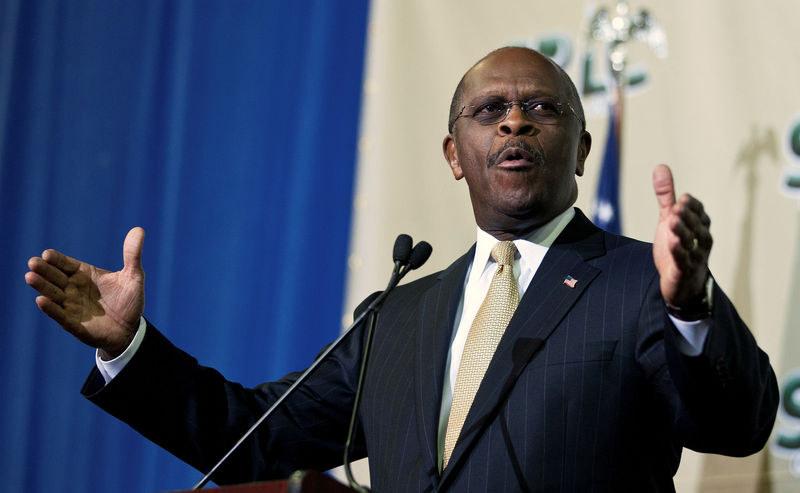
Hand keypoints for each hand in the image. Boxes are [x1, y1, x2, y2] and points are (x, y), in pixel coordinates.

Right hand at [25, 227, 145, 359]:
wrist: (130, 329)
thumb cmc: (129, 301)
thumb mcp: (134, 276)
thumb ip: (132, 255)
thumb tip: (139, 230)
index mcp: (84, 274)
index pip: (66, 264)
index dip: (56, 259)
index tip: (47, 254)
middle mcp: (73, 288)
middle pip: (55, 277)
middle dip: (44, 270)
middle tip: (33, 263)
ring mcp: (71, 306)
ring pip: (52, 294)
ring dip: (42, 286)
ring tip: (30, 277)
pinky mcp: (72, 323)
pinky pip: (59, 314)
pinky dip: (50, 308)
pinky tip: (41, 300)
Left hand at [652, 165, 711, 307]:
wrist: (680, 283)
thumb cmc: (677, 246)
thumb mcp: (669, 219)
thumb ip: (666, 196)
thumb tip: (660, 166)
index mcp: (699, 226)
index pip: (700, 213)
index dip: (693, 206)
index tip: (683, 198)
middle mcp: (701, 240)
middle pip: (698, 226)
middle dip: (688, 217)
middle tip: (677, 207)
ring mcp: (694, 257)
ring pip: (692, 243)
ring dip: (683, 231)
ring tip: (671, 220)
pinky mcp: (684, 271)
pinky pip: (684, 261)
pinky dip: (679, 253)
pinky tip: (671, 244)